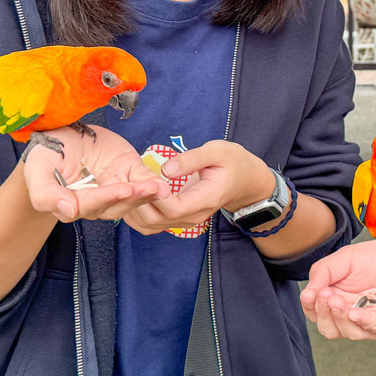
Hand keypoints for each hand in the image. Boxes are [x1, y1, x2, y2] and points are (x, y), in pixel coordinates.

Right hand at [22, 125, 170, 223]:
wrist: (61, 134)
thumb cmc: (46, 153)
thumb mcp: (37, 168)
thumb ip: (45, 194)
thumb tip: (68, 211)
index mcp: (71, 203)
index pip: (90, 205)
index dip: (106, 197)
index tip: (122, 189)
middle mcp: (95, 202)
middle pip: (114, 205)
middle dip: (132, 197)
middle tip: (147, 188)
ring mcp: (113, 189)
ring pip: (131, 199)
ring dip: (145, 194)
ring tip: (158, 187)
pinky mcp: (128, 174)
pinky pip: (142, 182)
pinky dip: (154, 184)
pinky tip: (163, 185)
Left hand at [128, 141, 273, 236]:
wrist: (245, 181)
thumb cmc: (233, 162)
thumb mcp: (218, 151)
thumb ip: (193, 159)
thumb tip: (166, 169)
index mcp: (206, 199)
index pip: (174, 208)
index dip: (156, 195)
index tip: (146, 174)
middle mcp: (194, 216)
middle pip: (157, 220)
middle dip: (140, 199)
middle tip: (132, 174)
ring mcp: (185, 221)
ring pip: (150, 224)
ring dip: (135, 206)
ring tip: (130, 181)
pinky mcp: (177, 220)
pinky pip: (151, 223)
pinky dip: (138, 211)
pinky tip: (134, 192)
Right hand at [301, 240, 375, 339]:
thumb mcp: (345, 258)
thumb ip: (323, 272)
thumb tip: (307, 293)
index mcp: (337, 301)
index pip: (316, 313)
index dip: (310, 307)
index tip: (310, 295)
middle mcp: (351, 316)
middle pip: (329, 328)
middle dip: (324, 314)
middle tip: (326, 295)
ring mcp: (371, 324)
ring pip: (349, 332)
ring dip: (340, 318)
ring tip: (338, 300)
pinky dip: (364, 322)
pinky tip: (354, 313)